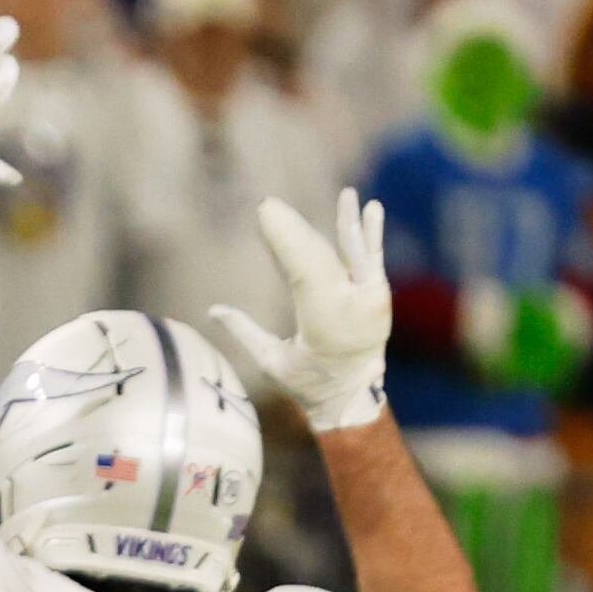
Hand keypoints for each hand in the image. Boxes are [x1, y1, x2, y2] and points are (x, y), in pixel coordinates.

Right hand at [213, 190, 390, 430]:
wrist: (354, 397)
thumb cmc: (306, 382)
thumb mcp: (271, 362)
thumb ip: (244, 332)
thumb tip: (213, 310)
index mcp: (323, 323)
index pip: (301, 269)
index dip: (283, 238)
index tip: (263, 212)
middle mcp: (350, 306)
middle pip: (319, 257)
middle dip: (294, 229)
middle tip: (268, 205)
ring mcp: (369, 299)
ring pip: (353, 254)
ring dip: (346, 223)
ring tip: (346, 194)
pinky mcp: (379, 294)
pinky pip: (372, 259)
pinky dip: (370, 234)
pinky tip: (372, 208)